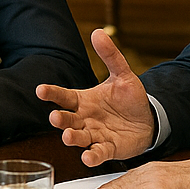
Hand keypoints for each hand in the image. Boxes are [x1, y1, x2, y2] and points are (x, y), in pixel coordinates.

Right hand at [36, 29, 155, 164]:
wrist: (148, 120)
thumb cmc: (129, 98)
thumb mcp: (122, 74)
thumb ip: (110, 56)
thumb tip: (98, 32)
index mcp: (83, 100)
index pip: (63, 96)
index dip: (52, 93)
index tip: (41, 90)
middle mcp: (84, 119)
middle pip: (67, 119)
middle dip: (60, 119)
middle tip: (55, 118)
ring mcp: (94, 135)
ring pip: (78, 137)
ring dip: (72, 138)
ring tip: (68, 136)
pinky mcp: (107, 149)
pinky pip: (97, 153)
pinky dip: (92, 156)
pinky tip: (87, 157)